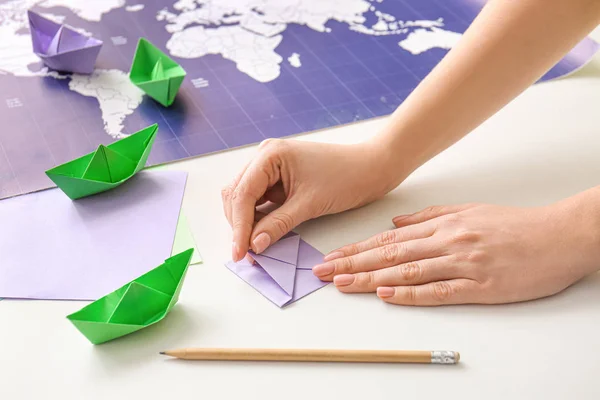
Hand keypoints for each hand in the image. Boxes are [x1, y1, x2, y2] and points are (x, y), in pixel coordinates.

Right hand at [222, 138, 405, 261]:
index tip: (239, 253)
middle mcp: (264, 156)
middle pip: (236, 195)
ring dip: (245, 222)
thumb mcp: (310, 205)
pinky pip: (258, 199)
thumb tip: (253, 246)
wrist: (372, 168)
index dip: (238, 227)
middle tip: (245, 254)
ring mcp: (269, 166)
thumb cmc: (347, 178)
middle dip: (239, 224)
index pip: (242, 194)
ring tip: (252, 247)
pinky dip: (257, 217)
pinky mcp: (277, 177)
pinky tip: (261, 234)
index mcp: (270, 155)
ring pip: (243, 198)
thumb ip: (278, 225)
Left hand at [312, 202, 599, 305]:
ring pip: (406, 271)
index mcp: (443, 224)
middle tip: (322, 272)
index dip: (357, 248)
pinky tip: (386, 295)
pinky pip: (438, 291)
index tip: (332, 256)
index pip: (389, 239)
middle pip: (389, 254)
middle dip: (351, 263)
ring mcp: (462, 263)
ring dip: (369, 278)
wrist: (559, 235)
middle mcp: (447, 242)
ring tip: (341, 283)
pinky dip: (409, 293)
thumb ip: (429, 216)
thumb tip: (395, 224)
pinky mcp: (480, 286)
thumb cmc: (515, 224)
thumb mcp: (468, 211)